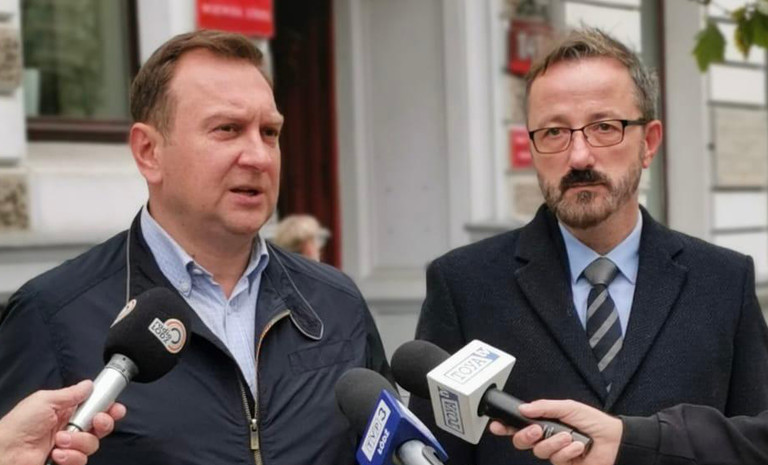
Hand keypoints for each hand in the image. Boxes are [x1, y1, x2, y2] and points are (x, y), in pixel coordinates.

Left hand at [0, 380, 126, 464]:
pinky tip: (57, 453)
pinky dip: (72, 456)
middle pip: (101, 426)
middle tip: (96, 421)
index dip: (109, 408)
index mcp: (67, 410)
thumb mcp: (46, 400)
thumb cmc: (20, 423)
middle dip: (103, 423)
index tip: (116, 409)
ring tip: (60, 440)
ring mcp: (69, 446)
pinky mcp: (66, 461)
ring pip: (93, 444)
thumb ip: (72, 393)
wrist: (5, 451)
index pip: (96, 407)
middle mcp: (71, 427)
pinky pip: (82, 459)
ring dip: (79, 441)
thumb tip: (89, 384)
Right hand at [488, 399, 621, 464]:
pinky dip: (567, 452)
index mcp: (545, 422)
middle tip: (537, 430)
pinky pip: (556, 460)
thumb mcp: (568, 407)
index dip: (506, 426)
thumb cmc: (594, 421)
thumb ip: (544, 407)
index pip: (520, 425)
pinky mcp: (564, 464)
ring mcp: (555, 452)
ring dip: (554, 443)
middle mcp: (547, 438)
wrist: (615, 440)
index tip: (496, 425)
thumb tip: (523, 408)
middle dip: (526, 436)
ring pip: (540, 452)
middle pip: (522, 442)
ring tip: (568, 437)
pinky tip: (577, 447)